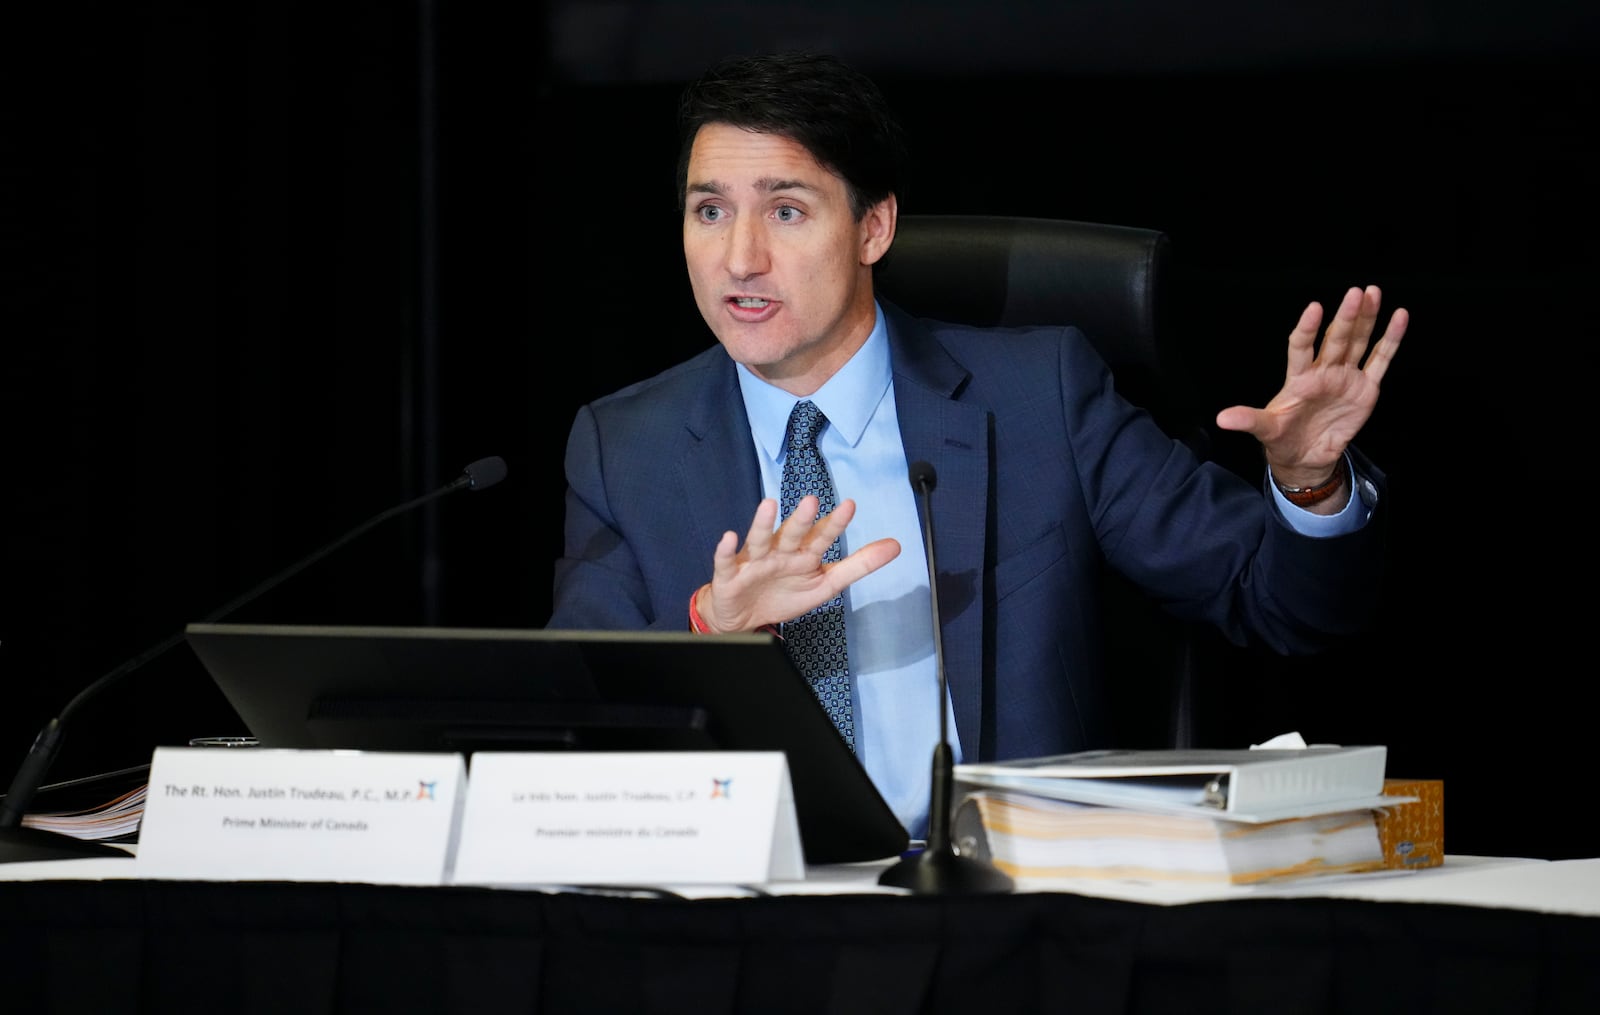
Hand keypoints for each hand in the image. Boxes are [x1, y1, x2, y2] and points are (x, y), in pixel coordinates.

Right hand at [694, 496, 900, 633]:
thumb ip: (859, 565)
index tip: (850, 506)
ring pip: (759, 540)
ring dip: (762, 524)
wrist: (743, 617)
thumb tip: (896, 545)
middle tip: (811, 501)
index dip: (834, 524)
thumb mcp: (826, 584)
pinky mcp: (729, 576)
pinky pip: (724, 562)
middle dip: (800, 519)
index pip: (821, 537)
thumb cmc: (784, 594)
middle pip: (791, 534)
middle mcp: (779, 551)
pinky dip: (725, 550)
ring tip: (768, 505)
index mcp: (803, 554)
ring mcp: (753, 562)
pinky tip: (728, 537)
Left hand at [1215, 284, 1407, 489]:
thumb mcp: (1265, 429)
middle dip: (1346, 317)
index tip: (1314, 308)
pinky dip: (1391, 339)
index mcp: (1298, 377)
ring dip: (1367, 318)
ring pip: (1358, 341)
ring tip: (1373, 292)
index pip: (1301, 346)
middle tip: (1355, 292)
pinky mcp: (1365, 388)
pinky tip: (1399, 316)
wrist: (1306, 457)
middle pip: (1336, 338)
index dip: (1307, 329)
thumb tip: (1221, 419)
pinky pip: (1380, 360)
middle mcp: (1323, 371)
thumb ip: (1249, 420)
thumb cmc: (1283, 438)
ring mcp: (1346, 376)